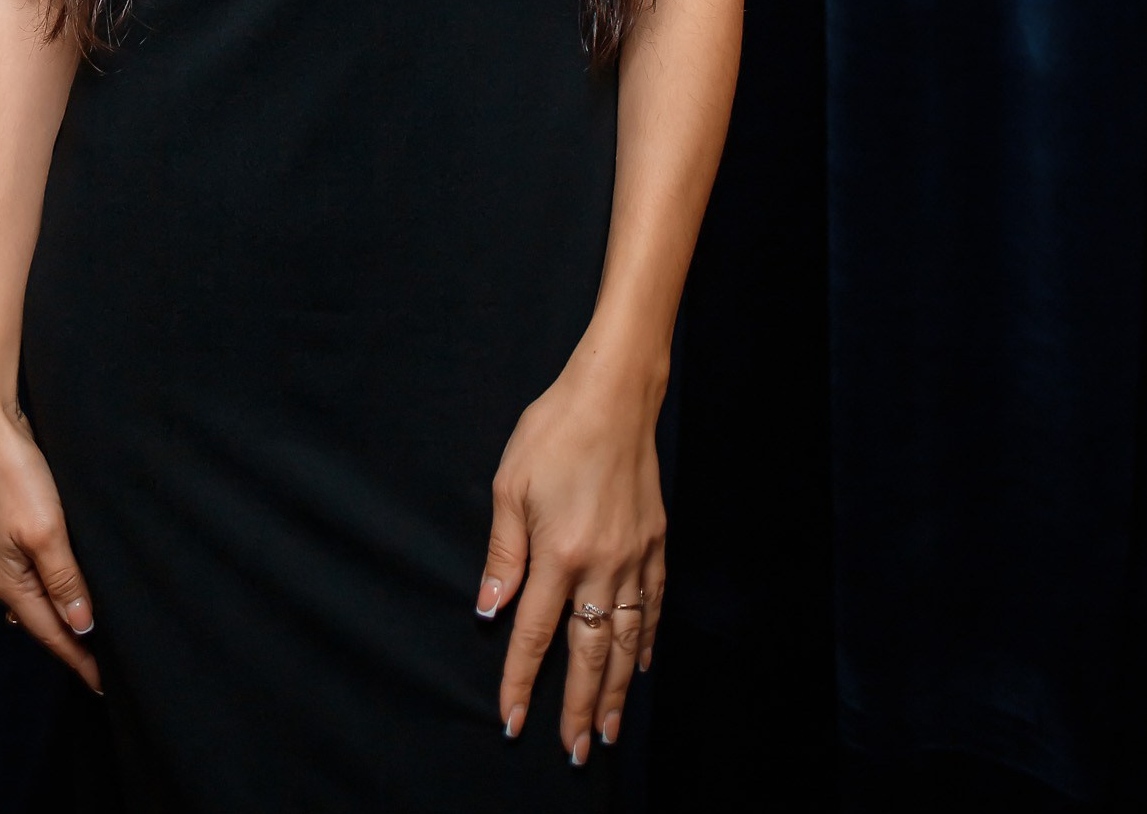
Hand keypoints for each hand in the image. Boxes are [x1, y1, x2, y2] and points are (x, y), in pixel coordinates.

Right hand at [0, 393, 101, 691]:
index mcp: (6, 580)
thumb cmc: (13, 475)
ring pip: (37, 597)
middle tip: (103, 665)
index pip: (49, 632)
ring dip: (62, 615)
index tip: (103, 684)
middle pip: (40, 620)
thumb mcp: (46, 532)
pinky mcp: (5, 531)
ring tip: (88, 635)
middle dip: (70, 642)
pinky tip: (64, 588)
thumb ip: (65, 581)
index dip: (78, 658)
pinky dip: (53, 589)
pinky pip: (33, 575)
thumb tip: (80, 627)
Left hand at [475, 352, 666, 763]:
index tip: (511, 720)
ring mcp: (635, 557)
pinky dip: (647, 641)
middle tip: (576, 751)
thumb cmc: (554, 431)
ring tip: (610, 730)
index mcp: (559, 553)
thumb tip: (491, 609)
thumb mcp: (509, 485)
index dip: (521, 681)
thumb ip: (503, 553)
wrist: (613, 394)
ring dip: (618, 690)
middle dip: (580, 707)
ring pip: (626, 640)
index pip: (534, 634)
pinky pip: (653, 606)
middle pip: (589, 653)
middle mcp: (601, 565)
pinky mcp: (656, 542)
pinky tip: (642, 664)